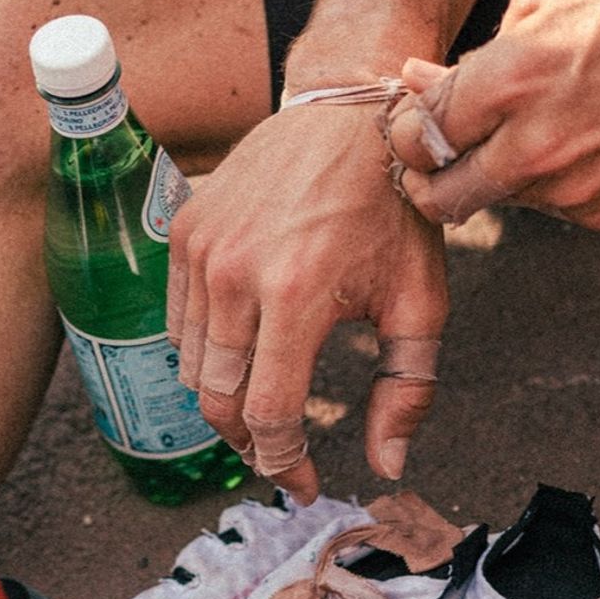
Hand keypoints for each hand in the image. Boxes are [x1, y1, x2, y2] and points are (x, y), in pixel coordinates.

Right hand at [167, 102, 447, 503]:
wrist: (349, 115)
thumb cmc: (394, 211)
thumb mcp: (421, 301)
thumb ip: (408, 390)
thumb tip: (386, 465)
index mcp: (298, 294)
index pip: (268, 412)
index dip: (284, 462)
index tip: (302, 483)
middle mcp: (236, 273)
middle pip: (218, 399)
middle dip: (247, 441)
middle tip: (278, 452)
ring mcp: (201, 250)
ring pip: (192, 365)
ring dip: (224, 396)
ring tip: (262, 402)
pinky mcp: (183, 232)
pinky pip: (178, 321)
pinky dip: (204, 350)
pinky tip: (242, 349)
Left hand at [388, 0, 599, 231]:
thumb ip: (477, 48)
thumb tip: (420, 78)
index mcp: (510, 81)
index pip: (416, 134)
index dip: (403, 130)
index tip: (410, 122)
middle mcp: (533, 146)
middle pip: (439, 197)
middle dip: (424, 180)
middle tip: (429, 159)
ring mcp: (569, 189)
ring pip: (494, 202)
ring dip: (488, 177)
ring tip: (518, 133)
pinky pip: (545, 208)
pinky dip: (541, 184)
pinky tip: (572, 143)